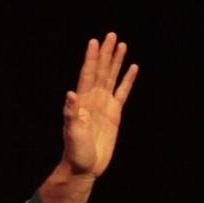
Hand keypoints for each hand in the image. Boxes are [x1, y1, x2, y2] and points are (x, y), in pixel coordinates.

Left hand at [61, 32, 136, 177]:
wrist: (84, 167)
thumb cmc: (75, 152)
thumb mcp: (72, 133)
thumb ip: (71, 114)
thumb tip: (71, 94)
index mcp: (81, 102)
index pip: (87, 74)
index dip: (91, 58)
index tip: (94, 42)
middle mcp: (92, 99)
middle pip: (101, 71)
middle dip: (106, 53)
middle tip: (111, 35)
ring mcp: (104, 105)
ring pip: (112, 78)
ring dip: (116, 62)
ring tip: (122, 45)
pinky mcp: (114, 114)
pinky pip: (123, 92)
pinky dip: (128, 80)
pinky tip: (133, 68)